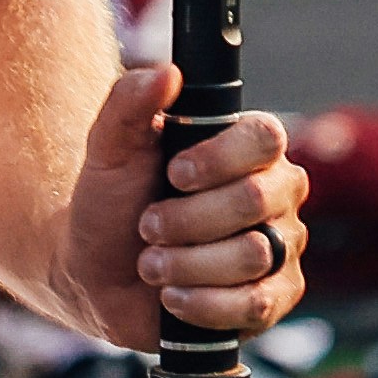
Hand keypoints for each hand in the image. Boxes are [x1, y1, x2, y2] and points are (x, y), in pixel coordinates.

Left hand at [63, 74, 308, 350]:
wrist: (95, 273)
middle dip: (187, 219)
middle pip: (254, 201)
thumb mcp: (109, 149)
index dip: (217, 160)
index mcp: (250, 148)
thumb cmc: (112, 203)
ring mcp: (281, 247)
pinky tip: (173, 296)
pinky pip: (257, 304)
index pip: (265, 139)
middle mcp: (277, 193)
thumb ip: (129, 105)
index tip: (173, 174)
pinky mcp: (274, 298)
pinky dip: (204, 302)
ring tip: (151, 264)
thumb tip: (165, 73)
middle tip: (148, 226)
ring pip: (253, 254)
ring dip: (186, 262)